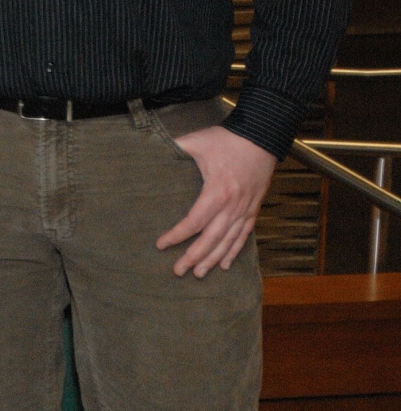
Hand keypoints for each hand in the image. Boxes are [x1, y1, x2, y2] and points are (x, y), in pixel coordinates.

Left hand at [157, 124, 274, 276]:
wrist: (262, 136)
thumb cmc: (227, 140)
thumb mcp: (197, 141)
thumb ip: (174, 147)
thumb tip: (149, 148)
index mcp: (217, 192)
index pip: (194, 222)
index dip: (177, 235)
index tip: (161, 245)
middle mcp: (233, 206)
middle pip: (211, 238)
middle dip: (194, 257)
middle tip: (178, 271)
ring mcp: (246, 209)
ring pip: (228, 241)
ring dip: (213, 259)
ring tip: (199, 274)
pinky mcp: (254, 208)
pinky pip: (244, 235)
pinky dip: (234, 251)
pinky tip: (225, 264)